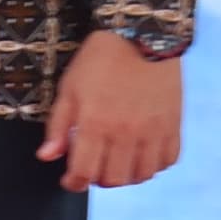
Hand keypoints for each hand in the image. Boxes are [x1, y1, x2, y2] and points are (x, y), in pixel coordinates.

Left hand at [40, 30, 182, 190]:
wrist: (142, 36)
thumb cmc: (99, 61)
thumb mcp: (69, 89)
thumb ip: (58, 126)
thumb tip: (47, 157)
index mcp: (95, 124)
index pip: (84, 172)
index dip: (74, 183)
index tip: (70, 181)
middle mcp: (126, 133)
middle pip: (113, 179)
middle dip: (98, 180)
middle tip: (93, 168)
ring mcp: (153, 132)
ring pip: (142, 175)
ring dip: (126, 176)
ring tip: (116, 163)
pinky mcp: (173, 126)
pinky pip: (167, 161)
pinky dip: (154, 165)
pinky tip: (141, 154)